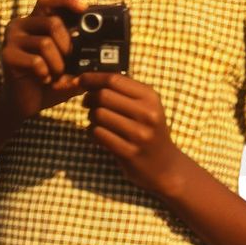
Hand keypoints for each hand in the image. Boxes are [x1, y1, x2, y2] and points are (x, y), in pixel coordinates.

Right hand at [1, 0, 88, 122]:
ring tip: (54, 75)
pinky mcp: (7, 56)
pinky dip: (45, 74)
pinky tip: (42, 80)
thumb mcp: (70, 66)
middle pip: (52, 22)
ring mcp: (11, 39)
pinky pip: (36, 61)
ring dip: (57, 65)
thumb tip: (106, 53)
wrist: (25, 104)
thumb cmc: (49, 81)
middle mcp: (21, 25)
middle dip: (67, 44)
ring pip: (45, 43)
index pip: (49, 1)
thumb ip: (82, 55)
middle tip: (69, 60)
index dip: (66, 1)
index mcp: (36, 22)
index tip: (85, 8)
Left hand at [80, 71, 183, 195]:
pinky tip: (97, 133)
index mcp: (150, 97)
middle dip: (89, 98)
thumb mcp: (146, 107)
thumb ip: (124, 91)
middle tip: (87, 103)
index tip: (80, 79)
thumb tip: (90, 78)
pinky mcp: (129, 152)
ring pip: (98, 115)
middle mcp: (147, 114)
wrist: (165, 166)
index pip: (114, 79)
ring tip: (95, 120)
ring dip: (90, 116)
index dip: (92, 78)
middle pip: (103, 96)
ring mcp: (139, 134)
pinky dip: (92, 132)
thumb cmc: (149, 131)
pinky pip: (98, 134)